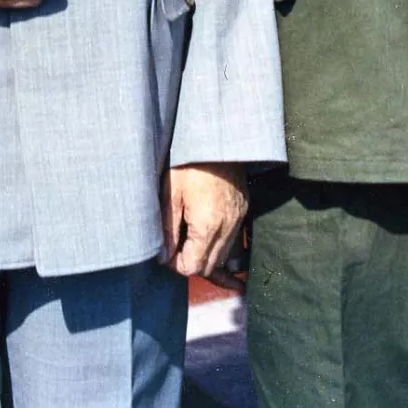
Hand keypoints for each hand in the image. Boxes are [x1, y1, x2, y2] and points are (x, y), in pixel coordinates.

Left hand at [161, 163, 247, 290]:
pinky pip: (233, 240)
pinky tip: (207, 232)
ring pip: (223, 256)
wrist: (218, 139)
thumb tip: (163, 257)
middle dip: (191, 263)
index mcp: (207, 226)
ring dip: (206, 255)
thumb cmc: (191, 162)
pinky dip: (220, 244)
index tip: (167, 252)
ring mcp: (238, 220)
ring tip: (190, 240)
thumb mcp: (172, 193)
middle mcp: (227, 228)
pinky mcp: (243, 210)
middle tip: (175, 247)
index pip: (193, 267)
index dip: (176, 264)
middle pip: (209, 267)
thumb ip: (168, 229)